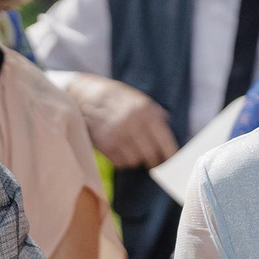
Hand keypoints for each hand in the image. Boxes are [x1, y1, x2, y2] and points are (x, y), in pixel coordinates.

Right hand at [64, 72, 178, 167]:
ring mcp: (117, 135)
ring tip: (135, 151)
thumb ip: (155, 114)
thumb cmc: (116, 98)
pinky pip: (121, 162)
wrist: (84, 95)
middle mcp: (132, 123)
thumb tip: (170, 135)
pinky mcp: (104, 145)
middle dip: (155, 161)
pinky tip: (121, 150)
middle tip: (156, 162)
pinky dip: (124, 160)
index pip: (164, 140)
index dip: (171, 155)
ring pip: (136, 161)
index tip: (173, 162)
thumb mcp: (138, 99)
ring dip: (137, 159)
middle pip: (151, 155)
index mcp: (144, 110)